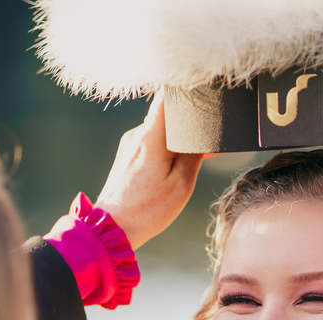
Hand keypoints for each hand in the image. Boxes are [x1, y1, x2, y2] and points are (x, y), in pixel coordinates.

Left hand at [94, 94, 205, 249]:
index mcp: (151, 137)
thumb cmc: (148, 210)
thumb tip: (205, 136)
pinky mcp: (128, 154)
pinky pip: (152, 140)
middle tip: (210, 133)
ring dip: (179, 137)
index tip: (204, 89)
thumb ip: (194, 154)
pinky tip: (177, 164)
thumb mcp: (182, 185)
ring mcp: (130, 143)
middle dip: (189, 119)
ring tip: (195, 155)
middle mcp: (137, 134)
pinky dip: (168, 146)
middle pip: (167, 111)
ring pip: (160, 128)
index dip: (186, 88)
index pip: (167, 95)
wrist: (111, 228)